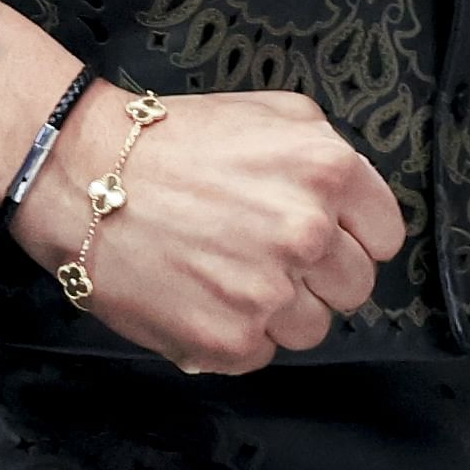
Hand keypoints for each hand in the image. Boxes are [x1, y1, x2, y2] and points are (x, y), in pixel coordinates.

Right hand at [15, 81, 400, 373]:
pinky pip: (263, 354)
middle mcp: (307, 234)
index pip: (385, 238)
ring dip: (281, 310)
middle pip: (355, 288)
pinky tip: (205, 296)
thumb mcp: (272, 116)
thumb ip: (328, 156)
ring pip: (313, 328)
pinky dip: (238, 334)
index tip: (325, 236)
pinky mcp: (229, 342)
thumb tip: (356, 207)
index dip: (353, 237)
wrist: (84, 177)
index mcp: (328, 172)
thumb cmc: (174, 143)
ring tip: (232, 275)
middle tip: (268, 255)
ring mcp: (268, 293)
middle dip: (319, 276)